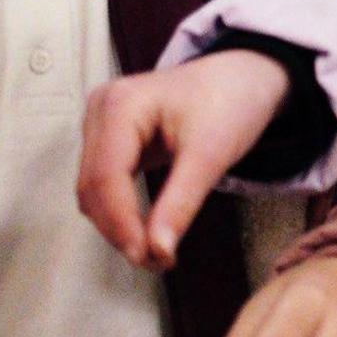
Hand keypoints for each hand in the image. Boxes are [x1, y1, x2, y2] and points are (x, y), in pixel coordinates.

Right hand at [78, 50, 290, 270]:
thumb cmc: (231, 100)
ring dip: (117, 224)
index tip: (147, 257)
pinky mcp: (111, 137)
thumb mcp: (212, 154)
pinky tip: (145, 228)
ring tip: (154, 250)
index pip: (105, 178)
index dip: (121, 224)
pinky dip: (121, 210)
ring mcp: (101, 123)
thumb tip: (157, 251)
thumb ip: (181, 203)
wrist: (244, 76)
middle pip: (93, 187)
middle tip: (155, 261)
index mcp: (120, 105)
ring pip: (93, 189)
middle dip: (119, 229)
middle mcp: (101, 110)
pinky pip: (104, 183)